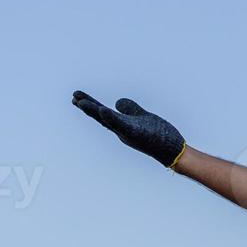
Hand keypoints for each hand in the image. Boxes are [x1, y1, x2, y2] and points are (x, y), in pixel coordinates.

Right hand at [71, 91, 185, 167]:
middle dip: (87, 107)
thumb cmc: (159, 135)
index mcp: (122, 125)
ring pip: (108, 121)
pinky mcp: (138, 134)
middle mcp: (122, 130)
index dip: (90, 105)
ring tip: (80, 101)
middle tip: (73, 97)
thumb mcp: (143, 116)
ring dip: (94, 112)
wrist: (173, 150)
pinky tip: (104, 110)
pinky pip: (123, 126)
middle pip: (101, 117)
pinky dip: (113, 119)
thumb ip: (130, 108)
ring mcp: (128, 133)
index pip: (103, 113)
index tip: (76, 96)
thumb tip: (118, 101)